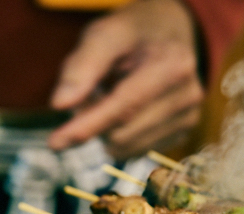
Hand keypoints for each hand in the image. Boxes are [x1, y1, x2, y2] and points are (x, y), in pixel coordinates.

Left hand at [48, 0, 203, 158]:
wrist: (170, 32)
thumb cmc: (132, 33)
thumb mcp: (103, 34)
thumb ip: (81, 67)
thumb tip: (60, 105)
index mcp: (170, 65)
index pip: (123, 107)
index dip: (86, 127)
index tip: (55, 142)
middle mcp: (186, 94)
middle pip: (121, 134)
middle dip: (93, 122)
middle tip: (92, 93)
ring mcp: (188, 116)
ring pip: (126, 148)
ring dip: (105, 131)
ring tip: (110, 98)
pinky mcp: (183, 132)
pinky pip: (136, 151)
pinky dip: (120, 137)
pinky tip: (126, 111)